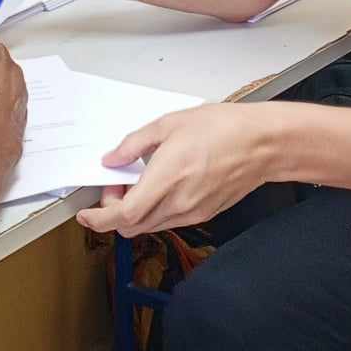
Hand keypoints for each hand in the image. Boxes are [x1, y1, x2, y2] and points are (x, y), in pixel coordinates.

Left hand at [77, 104, 276, 238]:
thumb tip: (111, 159)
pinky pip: (169, 221)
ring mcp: (192, 213)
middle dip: (114, 212)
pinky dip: (155, 211)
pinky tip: (161, 186)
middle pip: (131, 227)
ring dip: (134, 212)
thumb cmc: (223, 128)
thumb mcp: (169, 124)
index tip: (87, 213)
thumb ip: (134, 145)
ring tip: (140, 181)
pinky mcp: (204, 215)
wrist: (263, 144)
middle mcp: (178, 204)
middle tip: (117, 183)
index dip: (99, 219)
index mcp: (166, 180)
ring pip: (149, 226)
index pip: (123, 216)